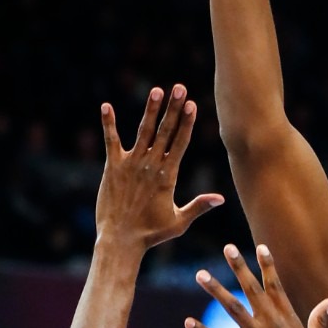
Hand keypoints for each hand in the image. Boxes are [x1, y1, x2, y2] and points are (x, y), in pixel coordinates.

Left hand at [96, 86, 222, 253]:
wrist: (121, 240)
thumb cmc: (151, 233)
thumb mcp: (179, 221)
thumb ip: (199, 206)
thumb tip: (222, 199)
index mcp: (168, 176)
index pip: (181, 143)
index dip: (187, 122)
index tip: (193, 104)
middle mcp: (151, 165)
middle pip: (166, 131)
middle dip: (174, 108)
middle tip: (180, 87)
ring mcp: (131, 164)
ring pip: (144, 131)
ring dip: (151, 110)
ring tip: (157, 90)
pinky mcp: (112, 167)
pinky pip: (111, 140)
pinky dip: (108, 123)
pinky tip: (105, 106)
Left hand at [186, 243, 327, 327]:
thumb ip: (318, 321)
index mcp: (289, 320)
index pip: (276, 287)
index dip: (268, 266)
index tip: (260, 247)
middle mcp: (272, 325)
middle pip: (252, 289)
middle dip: (239, 267)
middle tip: (227, 248)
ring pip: (233, 308)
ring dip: (216, 290)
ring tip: (201, 274)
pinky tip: (188, 322)